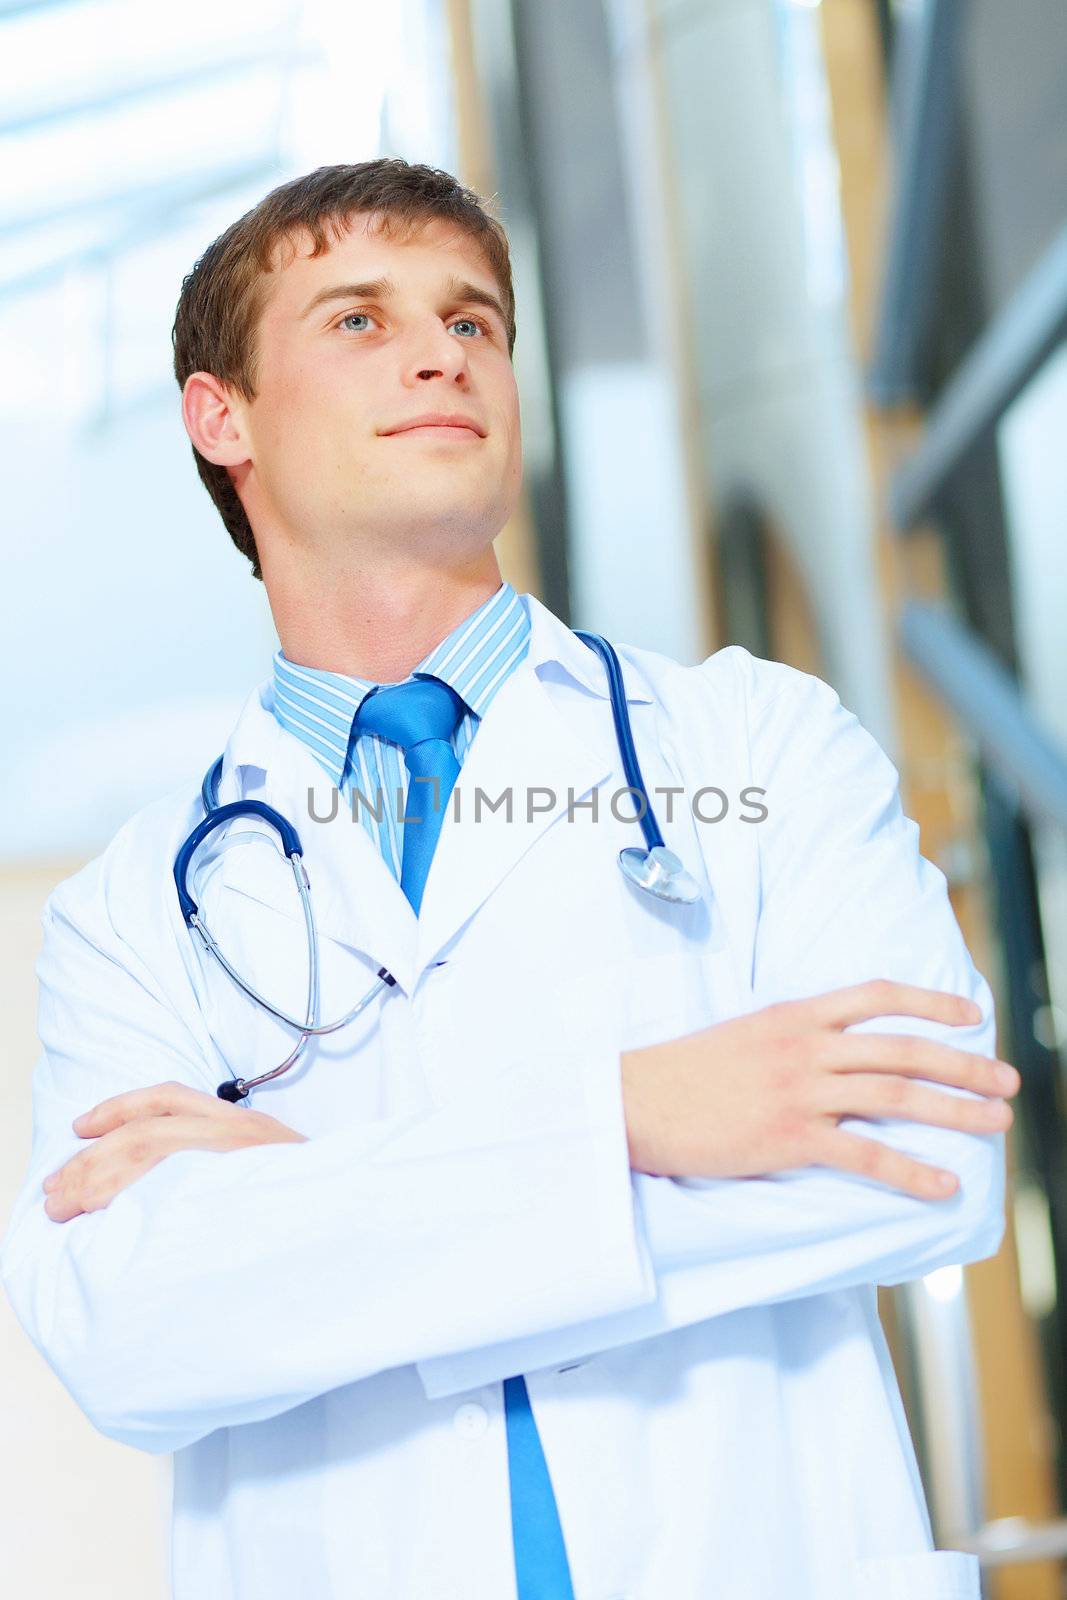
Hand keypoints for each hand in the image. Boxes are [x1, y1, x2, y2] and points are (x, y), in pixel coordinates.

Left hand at [42, 1081, 307, 1222]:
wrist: (361, 1232)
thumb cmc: (314, 1220)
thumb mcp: (272, 1182)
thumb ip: (225, 1176)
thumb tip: (158, 1194)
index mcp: (249, 1128)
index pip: (170, 1098)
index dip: (119, 1108)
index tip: (81, 1128)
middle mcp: (245, 1136)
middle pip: (149, 1130)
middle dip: (92, 1159)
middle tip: (56, 1191)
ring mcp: (245, 1163)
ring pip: (152, 1150)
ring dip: (98, 1180)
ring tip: (64, 1208)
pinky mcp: (241, 1197)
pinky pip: (172, 1194)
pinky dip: (132, 1203)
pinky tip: (106, 1224)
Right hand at [620, 979, 1019, 1198]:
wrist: (635, 1101)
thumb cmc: (685, 1073)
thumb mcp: (746, 1033)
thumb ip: (795, 1036)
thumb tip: (839, 1049)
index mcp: (795, 1014)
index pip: (878, 996)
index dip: (932, 1002)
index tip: (972, 1014)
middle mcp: (806, 1046)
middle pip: (903, 1049)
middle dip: (963, 1065)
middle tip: (1006, 1082)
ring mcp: (799, 1091)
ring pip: (895, 1095)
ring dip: (954, 1110)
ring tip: (995, 1124)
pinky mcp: (788, 1137)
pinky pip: (864, 1153)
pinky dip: (910, 1170)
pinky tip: (942, 1184)